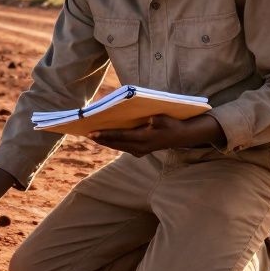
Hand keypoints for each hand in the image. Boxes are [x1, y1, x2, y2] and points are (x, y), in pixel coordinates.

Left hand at [89, 114, 224, 157]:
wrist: (182, 136)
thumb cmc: (172, 124)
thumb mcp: (165, 119)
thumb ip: (157, 119)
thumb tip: (149, 119)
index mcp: (144, 138)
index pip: (120, 136)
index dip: (105, 135)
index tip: (92, 133)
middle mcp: (140, 147)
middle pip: (116, 143)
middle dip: (101, 139)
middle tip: (86, 134)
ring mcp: (141, 151)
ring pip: (119, 147)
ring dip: (106, 142)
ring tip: (93, 136)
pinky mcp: (141, 151)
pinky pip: (124, 148)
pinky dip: (114, 144)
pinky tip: (106, 140)